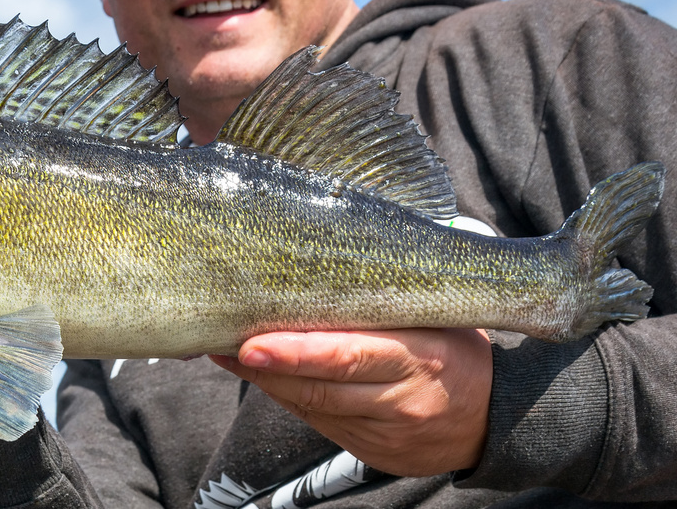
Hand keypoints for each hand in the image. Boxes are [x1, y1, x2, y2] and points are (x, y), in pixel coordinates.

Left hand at [211, 328, 491, 476]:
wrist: (496, 420)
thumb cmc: (457, 349)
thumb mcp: (436, 318)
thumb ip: (386, 301)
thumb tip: (317, 268)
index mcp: (423, 357)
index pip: (350, 356)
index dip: (295, 353)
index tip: (252, 343)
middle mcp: (403, 399)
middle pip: (321, 387)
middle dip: (267, 368)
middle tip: (224, 343)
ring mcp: (387, 432)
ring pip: (313, 407)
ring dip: (268, 381)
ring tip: (228, 351)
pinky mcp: (372, 452)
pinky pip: (320, 422)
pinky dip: (287, 397)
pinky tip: (264, 375)